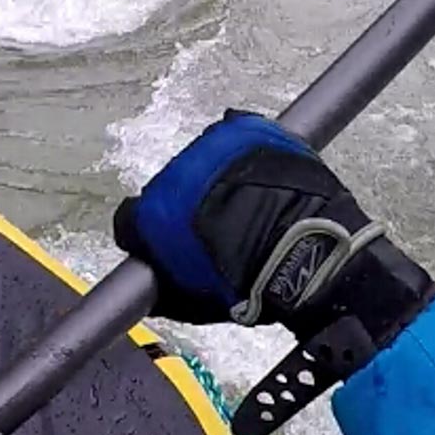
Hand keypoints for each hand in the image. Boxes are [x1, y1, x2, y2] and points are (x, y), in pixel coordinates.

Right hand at [113, 109, 434, 335]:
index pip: (130, 219)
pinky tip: (258, 172)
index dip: (150, 235)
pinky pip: (234, 133)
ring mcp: (210, 147)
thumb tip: (155, 285)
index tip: (170, 245)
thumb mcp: (194, 305)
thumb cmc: (249, 283)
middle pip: (169, 187)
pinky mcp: (246, 129)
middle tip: (216, 228)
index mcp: (150, 215)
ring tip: (244, 201)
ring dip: (215, 178)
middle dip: (187, 205)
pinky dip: (242, 149)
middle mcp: (171, 174)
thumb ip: (164, 287)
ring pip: (202, 160)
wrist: (304, 251)